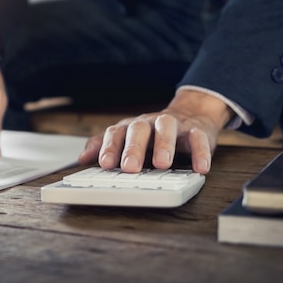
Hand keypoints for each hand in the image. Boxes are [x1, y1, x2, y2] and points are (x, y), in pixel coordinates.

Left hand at [77, 90, 234, 173]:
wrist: (191, 114)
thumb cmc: (153, 133)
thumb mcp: (127, 138)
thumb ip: (104, 147)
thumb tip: (82, 159)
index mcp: (130, 127)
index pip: (116, 134)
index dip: (110, 148)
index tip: (105, 164)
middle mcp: (149, 123)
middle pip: (139, 130)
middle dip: (133, 148)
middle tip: (129, 167)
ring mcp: (173, 125)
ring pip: (167, 128)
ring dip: (164, 145)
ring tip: (162, 164)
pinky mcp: (196, 131)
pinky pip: (198, 139)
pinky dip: (200, 152)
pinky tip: (200, 168)